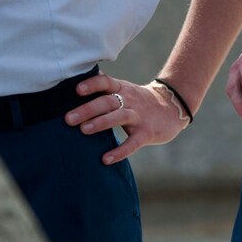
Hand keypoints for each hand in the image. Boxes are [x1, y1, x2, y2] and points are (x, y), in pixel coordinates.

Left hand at [67, 73, 182, 164]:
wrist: (172, 107)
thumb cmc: (139, 101)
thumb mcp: (124, 90)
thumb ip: (104, 91)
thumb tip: (71, 90)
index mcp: (122, 89)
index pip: (106, 82)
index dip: (92, 84)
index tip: (77, 90)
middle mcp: (130, 100)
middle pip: (108, 102)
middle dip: (88, 109)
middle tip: (68, 119)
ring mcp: (139, 116)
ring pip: (119, 117)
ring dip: (101, 123)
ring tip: (84, 130)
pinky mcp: (147, 132)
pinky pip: (133, 142)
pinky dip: (120, 151)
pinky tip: (106, 159)